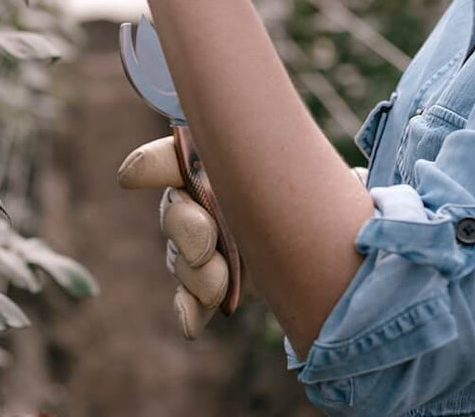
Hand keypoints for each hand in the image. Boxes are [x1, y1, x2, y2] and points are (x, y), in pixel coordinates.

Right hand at [117, 135, 370, 339]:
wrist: (340, 240)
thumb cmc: (320, 190)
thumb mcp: (306, 166)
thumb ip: (282, 153)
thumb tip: (282, 153)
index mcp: (221, 161)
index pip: (174, 156)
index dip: (152, 164)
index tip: (135, 177)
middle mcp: (208, 198)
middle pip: (174, 209)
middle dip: (183, 227)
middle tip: (206, 243)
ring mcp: (211, 243)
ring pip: (181, 256)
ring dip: (194, 272)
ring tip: (220, 283)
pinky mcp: (220, 283)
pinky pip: (191, 296)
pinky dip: (190, 308)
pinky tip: (194, 321)